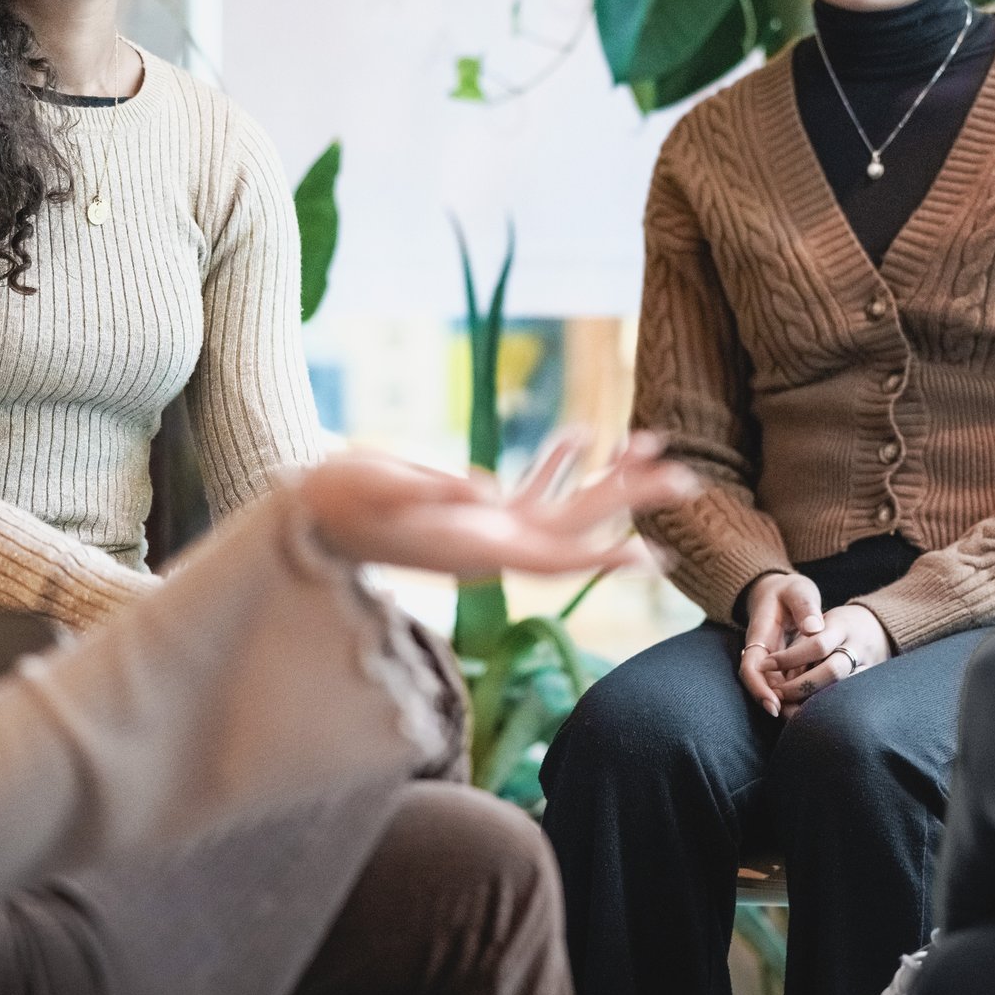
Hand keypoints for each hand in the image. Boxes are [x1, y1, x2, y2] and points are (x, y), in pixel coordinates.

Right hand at [296, 431, 695, 576]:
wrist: (305, 514)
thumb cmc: (336, 499)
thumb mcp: (381, 486)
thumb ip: (432, 488)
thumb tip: (485, 486)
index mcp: (476, 547)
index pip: (554, 559)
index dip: (604, 558)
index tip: (652, 555)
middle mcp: (491, 544)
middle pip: (578, 529)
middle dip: (632, 502)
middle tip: (689, 479)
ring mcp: (484, 529)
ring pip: (561, 509)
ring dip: (607, 477)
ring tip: (652, 440)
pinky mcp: (471, 512)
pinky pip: (527, 493)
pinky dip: (556, 464)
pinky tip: (580, 435)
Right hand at [737, 571, 824, 716]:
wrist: (780, 591)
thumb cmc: (790, 591)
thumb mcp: (798, 591)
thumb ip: (805, 606)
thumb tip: (814, 628)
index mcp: (760, 634)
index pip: (751, 667)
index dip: (759, 688)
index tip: (774, 704)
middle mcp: (761, 651)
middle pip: (760, 684)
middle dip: (774, 703)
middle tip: (795, 720)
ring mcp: (770, 659)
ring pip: (773, 687)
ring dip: (786, 703)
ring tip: (804, 719)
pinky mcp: (782, 664)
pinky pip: (784, 683)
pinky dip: (795, 695)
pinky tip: (811, 705)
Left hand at [767, 602, 891, 716]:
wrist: (879, 627)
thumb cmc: (838, 626)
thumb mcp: (820, 621)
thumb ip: (802, 644)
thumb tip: (773, 672)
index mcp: (841, 626)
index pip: (816, 645)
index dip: (788, 658)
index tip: (764, 665)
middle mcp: (857, 647)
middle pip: (830, 672)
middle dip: (799, 687)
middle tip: (777, 693)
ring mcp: (869, 666)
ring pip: (843, 690)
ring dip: (814, 702)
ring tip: (790, 708)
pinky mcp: (873, 682)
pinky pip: (850, 698)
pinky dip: (829, 705)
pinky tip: (810, 712)